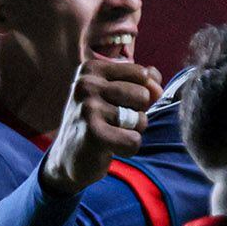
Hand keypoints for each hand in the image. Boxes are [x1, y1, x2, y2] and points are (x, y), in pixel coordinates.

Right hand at [41, 59, 165, 195]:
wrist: (69, 156)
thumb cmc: (99, 121)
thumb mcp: (117, 95)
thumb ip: (143, 83)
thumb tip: (157, 86)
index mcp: (92, 69)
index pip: (142, 74)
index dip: (140, 95)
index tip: (118, 104)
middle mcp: (87, 84)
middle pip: (143, 96)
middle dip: (137, 114)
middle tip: (114, 123)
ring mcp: (88, 107)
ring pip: (140, 119)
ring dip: (133, 132)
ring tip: (111, 134)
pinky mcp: (93, 133)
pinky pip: (134, 140)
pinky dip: (128, 149)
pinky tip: (109, 148)